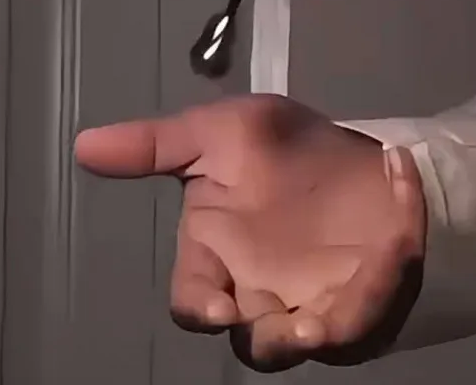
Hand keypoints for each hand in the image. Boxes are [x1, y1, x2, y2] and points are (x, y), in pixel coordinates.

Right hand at [74, 94, 425, 371]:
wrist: (353, 150)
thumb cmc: (282, 148)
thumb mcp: (220, 134)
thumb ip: (158, 145)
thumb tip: (83, 144)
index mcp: (219, 254)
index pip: (196, 298)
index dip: (202, 308)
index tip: (220, 307)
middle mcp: (261, 290)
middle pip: (256, 341)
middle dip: (274, 340)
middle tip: (299, 328)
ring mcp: (314, 300)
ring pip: (316, 339)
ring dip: (332, 324)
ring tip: (342, 306)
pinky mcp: (365, 296)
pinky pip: (375, 305)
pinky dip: (384, 276)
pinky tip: (392, 219)